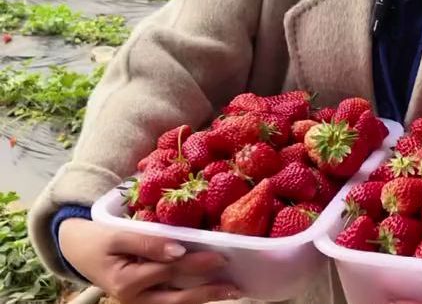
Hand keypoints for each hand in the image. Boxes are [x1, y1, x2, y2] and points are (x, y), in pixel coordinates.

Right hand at [59, 218, 241, 303]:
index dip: (197, 263)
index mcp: (126, 283)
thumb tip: (179, 250)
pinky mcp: (144, 302)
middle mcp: (134, 300)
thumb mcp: (118, 235)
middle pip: (178, 298)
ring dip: (204, 299)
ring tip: (231, 292)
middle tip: (235, 286)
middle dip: (208, 292)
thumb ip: (148, 242)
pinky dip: (192, 298)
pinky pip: (171, 303)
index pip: (169, 270)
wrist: (77, 250)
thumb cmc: (98, 239)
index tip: (222, 257)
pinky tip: (212, 291)